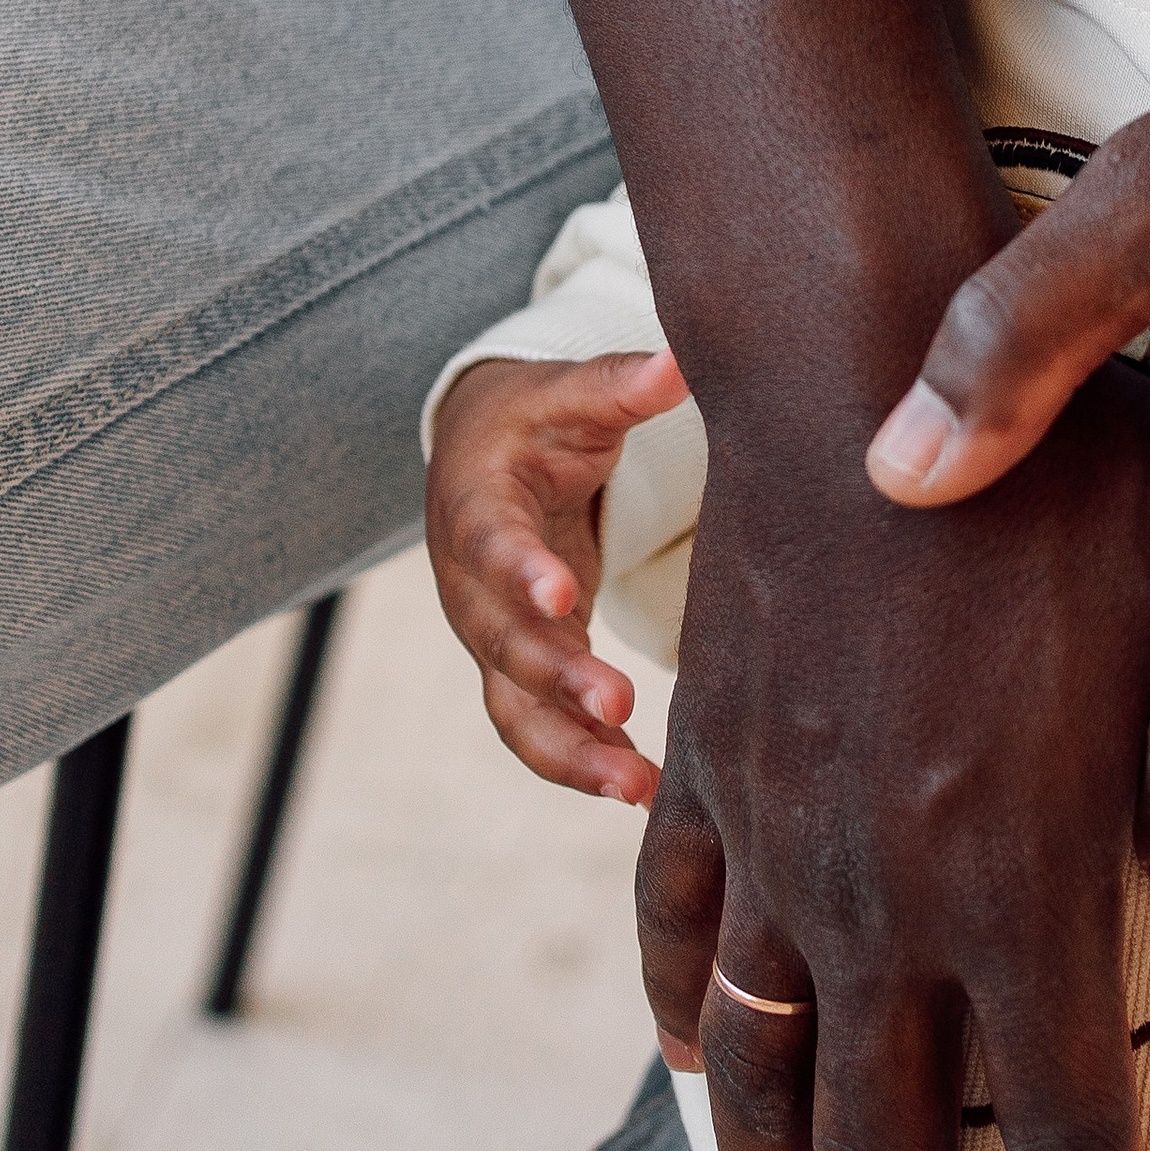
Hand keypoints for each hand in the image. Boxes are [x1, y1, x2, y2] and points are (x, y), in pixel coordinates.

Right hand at [424, 349, 688, 805]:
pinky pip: (537, 727)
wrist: (485, 455)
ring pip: (513, 708)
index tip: (561, 592)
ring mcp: (492, 635)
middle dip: (555, 677)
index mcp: (476, 507)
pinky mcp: (520, 668)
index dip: (521, 569)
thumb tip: (678, 362)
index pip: (491, 542)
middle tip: (616, 705)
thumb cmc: (536, 421)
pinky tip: (640, 788)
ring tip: (634, 784)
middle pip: (502, 641)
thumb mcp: (567, 393)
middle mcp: (471, 585)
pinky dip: (579, 761)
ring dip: (568, 750)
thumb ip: (617, 383)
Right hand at [636, 327, 1149, 1150]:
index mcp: (1024, 877)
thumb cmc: (1071, 469)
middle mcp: (887, 895)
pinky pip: (678, 923)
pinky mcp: (710, 765)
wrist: (858, 354)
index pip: (1061, 1122)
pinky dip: (682, 1010)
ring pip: (764, 1067)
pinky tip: (687, 1065)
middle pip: (891, 1144)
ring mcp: (778, 838)